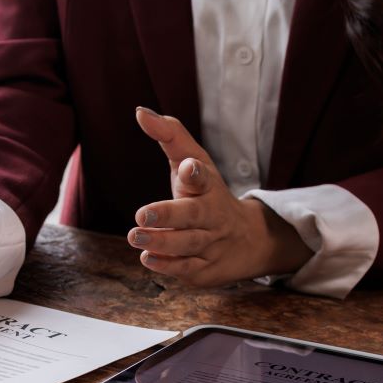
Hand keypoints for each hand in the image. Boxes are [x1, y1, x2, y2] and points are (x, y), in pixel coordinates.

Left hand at [128, 107, 310, 285]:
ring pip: (189, 244)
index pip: (204, 177)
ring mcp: (212, 244)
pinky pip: (188, 269)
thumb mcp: (194, 161)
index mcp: (208, 186)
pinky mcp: (207, 269)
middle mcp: (213, 215)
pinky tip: (149, 258)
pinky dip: (168, 265)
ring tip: (135, 236)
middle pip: (193, 216)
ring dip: (162, 242)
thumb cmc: (206, 194)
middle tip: (141, 214)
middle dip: (168, 215)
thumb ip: (169, 136)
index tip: (187, 168)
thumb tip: (140, 112)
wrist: (247, 240)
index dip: (195, 173)